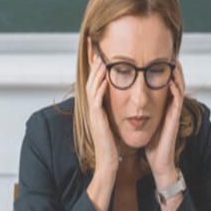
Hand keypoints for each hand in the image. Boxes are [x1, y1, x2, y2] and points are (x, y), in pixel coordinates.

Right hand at [85, 38, 117, 210]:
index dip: (96, 67)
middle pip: (90, 80)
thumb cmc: (113, 145)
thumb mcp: (112, 123)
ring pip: (92, 87)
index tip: (99, 53)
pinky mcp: (97, 119)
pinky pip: (96, 99)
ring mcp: (93, 114)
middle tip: (96, 48)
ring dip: (97, 72)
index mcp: (97, 108)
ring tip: (101, 58)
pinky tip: (104, 77)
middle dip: (93, 63)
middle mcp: (93, 109)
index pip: (95, 82)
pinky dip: (100, 87)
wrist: (110, 162)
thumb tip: (119, 100)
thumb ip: (112, 111)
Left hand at [145, 59, 184, 189]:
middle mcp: (170, 107)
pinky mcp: (174, 119)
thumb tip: (128, 102)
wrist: (158, 161)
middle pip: (176, 82)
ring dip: (177, 75)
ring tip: (173, 63)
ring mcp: (174, 112)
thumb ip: (140, 111)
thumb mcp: (144, 123)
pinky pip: (177, 102)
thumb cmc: (152, 143)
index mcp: (163, 106)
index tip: (158, 58)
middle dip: (174, 68)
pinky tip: (170, 82)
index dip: (163, 71)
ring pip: (179, 88)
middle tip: (170, 54)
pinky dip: (175, 90)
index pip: (166, 83)